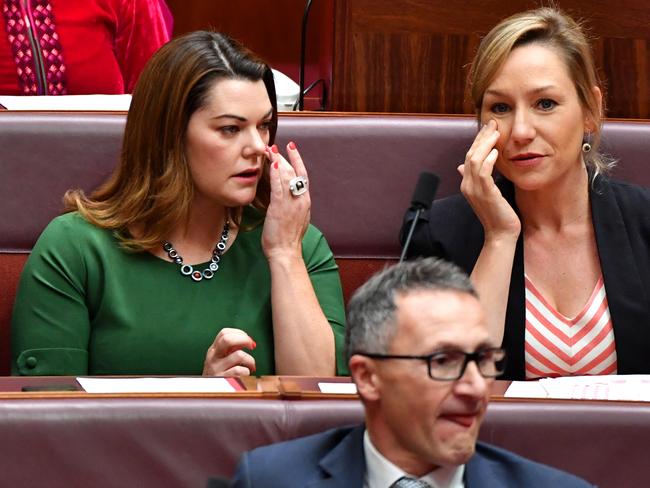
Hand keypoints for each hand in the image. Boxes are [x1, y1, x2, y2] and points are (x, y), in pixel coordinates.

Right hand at [202, 328, 256, 375]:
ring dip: (250, 360)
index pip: (224, 333)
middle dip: (244, 339)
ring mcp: (216, 369)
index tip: (247, 340)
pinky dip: (247, 372)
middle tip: (252, 346)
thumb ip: (231, 350)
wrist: (207, 395)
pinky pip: (240, 370)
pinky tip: (245, 376)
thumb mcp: (221, 360)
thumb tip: (247, 340)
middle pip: (228, 339)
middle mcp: (212, 357)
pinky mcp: (222, 380)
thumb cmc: (219, 376)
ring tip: (251, 366)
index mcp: (213, 350)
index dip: (239, 333)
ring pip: (239, 355)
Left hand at [261, 142, 310, 260]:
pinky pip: (278, 186)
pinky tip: (270, 163)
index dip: (297, 159)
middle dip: (284, 157)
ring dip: (277, 160)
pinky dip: (275, 173)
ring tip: (269, 149)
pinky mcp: (280, 208)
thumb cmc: (288, 239)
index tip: (291, 148)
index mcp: (305, 201)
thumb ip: (294, 205)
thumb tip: (289, 196)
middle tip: (274, 146)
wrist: (286, 252)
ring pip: (286, 176)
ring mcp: (291, 203)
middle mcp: (300, 199)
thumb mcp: (296, 218)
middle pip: (294, 172)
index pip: (303, 175)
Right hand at [458, 119, 520, 238]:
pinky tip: (496, 152)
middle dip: (481, 137)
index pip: (469, 156)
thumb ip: (477, 179)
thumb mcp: (487, 193)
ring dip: (485, 144)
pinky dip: (489, 160)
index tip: (489, 128)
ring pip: (475, 160)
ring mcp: (474, 190)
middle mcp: (467, 185)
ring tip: (496, 133)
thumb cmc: (498, 215)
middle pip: (470, 155)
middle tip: (492, 124)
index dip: (478, 141)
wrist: (500, 234)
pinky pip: (483, 172)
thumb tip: (463, 166)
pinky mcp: (485, 194)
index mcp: (467, 184)